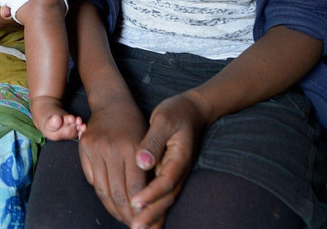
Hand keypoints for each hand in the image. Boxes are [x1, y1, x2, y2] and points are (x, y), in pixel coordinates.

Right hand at [78, 100, 149, 224]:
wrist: (112, 102)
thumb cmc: (135, 126)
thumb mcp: (147, 145)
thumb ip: (148, 173)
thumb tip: (150, 206)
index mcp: (130, 148)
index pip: (135, 188)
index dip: (140, 209)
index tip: (145, 221)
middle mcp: (110, 148)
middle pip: (117, 192)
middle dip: (126, 214)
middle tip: (133, 225)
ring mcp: (94, 148)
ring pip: (102, 189)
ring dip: (112, 208)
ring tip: (122, 216)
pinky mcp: (83, 147)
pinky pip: (91, 179)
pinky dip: (101, 193)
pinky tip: (110, 200)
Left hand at [128, 91, 209, 228]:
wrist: (191, 110)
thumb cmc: (175, 112)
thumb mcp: (164, 120)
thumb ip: (153, 141)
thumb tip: (141, 161)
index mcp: (179, 158)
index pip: (165, 181)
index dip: (150, 194)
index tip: (135, 203)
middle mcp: (179, 170)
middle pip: (166, 197)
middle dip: (151, 214)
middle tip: (134, 227)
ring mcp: (175, 174)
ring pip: (165, 199)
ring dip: (152, 216)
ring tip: (136, 228)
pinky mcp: (169, 173)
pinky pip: (161, 194)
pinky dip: (153, 207)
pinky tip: (141, 217)